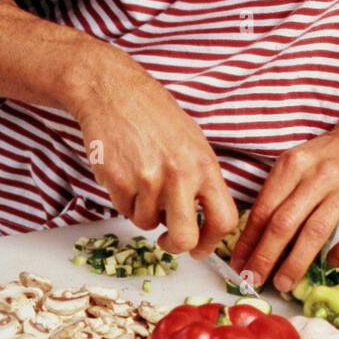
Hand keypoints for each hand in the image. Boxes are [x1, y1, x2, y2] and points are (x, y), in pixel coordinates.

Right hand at [72, 48, 239, 257]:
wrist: (114, 92)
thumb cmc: (154, 114)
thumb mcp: (193, 142)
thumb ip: (201, 179)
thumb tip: (206, 219)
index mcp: (204, 164)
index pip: (224, 219)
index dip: (212, 242)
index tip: (200, 247)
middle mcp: (180, 174)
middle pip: (185, 237)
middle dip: (175, 244)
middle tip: (167, 238)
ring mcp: (148, 179)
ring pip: (147, 223)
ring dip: (144, 210)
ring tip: (141, 177)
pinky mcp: (119, 181)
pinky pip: (124, 210)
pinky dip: (124, 199)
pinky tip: (125, 171)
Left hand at [228, 120, 338, 293]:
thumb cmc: (323, 161)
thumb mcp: (294, 167)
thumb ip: (275, 199)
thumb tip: (251, 244)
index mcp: (294, 163)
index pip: (266, 207)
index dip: (250, 240)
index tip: (240, 265)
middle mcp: (320, 174)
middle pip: (286, 221)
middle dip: (266, 256)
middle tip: (255, 280)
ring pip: (316, 231)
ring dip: (296, 262)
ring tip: (282, 283)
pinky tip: (329, 265)